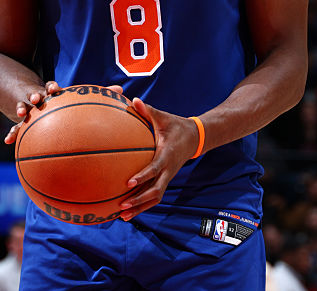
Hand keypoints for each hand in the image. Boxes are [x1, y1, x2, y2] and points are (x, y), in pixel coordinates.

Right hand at [2, 83, 125, 143]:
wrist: (24, 93)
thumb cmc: (57, 99)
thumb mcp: (71, 96)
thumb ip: (97, 95)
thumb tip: (122, 90)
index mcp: (51, 93)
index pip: (51, 87)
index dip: (52, 88)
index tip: (54, 89)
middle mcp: (38, 98)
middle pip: (35, 94)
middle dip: (35, 95)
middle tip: (36, 99)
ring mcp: (27, 108)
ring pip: (23, 108)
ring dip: (21, 109)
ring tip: (20, 113)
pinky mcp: (20, 120)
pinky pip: (15, 128)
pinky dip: (12, 134)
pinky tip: (8, 141)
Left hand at [118, 98, 200, 219]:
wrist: (194, 138)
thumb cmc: (175, 125)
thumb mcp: (163, 117)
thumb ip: (148, 111)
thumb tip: (134, 100)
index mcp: (167, 155)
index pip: (155, 168)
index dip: (143, 176)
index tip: (128, 182)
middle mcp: (168, 170)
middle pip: (155, 191)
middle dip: (139, 200)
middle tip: (122, 205)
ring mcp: (167, 177)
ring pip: (155, 198)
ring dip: (140, 208)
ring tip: (122, 216)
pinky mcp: (165, 180)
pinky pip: (154, 196)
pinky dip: (142, 205)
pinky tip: (128, 211)